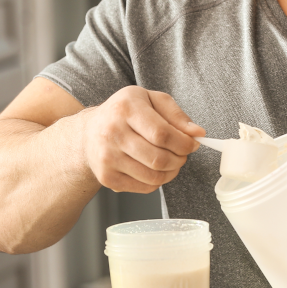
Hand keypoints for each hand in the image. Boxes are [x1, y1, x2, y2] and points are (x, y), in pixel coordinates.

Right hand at [82, 86, 204, 193]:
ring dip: (171, 172)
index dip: (184, 143)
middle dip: (180, 159)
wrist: (88, 133)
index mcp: (125, 108)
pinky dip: (157, 181)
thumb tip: (198, 133)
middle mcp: (113, 133)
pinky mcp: (107, 178)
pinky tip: (155, 169)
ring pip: (153, 177)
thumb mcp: (150, 100)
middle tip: (182, 154)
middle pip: (159, 159)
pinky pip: (144, 187)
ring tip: (171, 161)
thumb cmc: (124, 113)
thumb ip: (176, 114)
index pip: (162, 134)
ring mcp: (107, 158)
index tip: (192, 144)